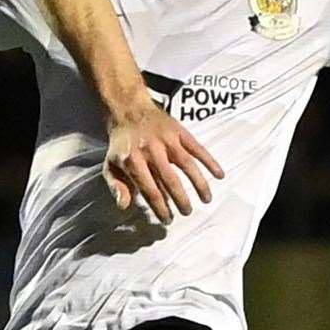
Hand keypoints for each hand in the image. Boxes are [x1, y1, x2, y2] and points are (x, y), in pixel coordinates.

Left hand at [105, 98, 224, 220]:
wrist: (128, 109)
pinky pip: (197, 148)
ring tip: (206, 199)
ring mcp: (167, 140)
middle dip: (181, 199)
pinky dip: (210, 161)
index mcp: (133, 161)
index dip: (160, 207)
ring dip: (199, 183)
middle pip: (170, 180)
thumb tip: (124, 206)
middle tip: (187, 212)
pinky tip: (219, 175)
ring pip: (187, 164)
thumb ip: (116, 186)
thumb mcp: (110, 165)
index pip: (150, 190)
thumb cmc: (121, 144)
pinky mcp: (179, 132)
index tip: (168, 220)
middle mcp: (151, 151)